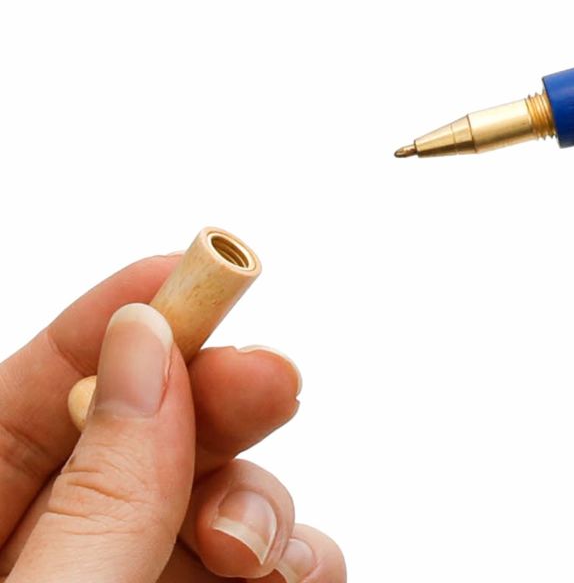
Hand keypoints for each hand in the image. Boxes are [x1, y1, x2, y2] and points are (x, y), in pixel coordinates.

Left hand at [0, 255, 345, 581]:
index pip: (28, 401)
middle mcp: (56, 555)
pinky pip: (260, 564)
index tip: (180, 269)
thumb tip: (143, 345)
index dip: (105, 324)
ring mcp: (138, 582)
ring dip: (259, 500)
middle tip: (272, 379)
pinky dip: (294, 557)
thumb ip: (103, 495)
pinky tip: (297, 571)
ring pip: (213, 496)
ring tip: (257, 546)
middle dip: (214, 403)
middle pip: (143, 436)